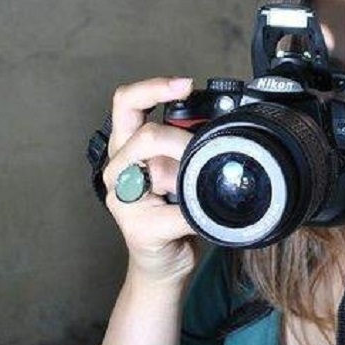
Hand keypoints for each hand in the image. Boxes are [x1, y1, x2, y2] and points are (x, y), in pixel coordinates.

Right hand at [102, 76, 197, 287]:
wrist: (165, 261)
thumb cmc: (174, 211)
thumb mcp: (182, 169)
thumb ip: (190, 145)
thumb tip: (226, 128)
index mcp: (127, 146)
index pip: (127, 103)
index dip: (154, 88)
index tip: (186, 83)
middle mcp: (118, 168)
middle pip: (141, 133)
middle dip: (181, 140)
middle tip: (203, 150)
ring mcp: (122, 199)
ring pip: (156, 168)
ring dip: (187, 174)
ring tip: (198, 188)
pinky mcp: (139, 227)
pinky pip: (179, 211)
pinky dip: (200, 212)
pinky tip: (207, 215)